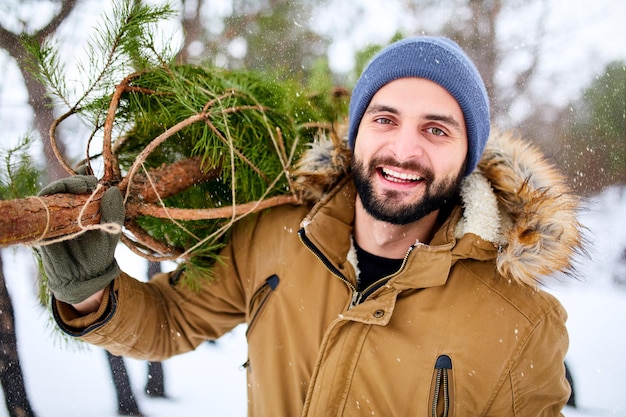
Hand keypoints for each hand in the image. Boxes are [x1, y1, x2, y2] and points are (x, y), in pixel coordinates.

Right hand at [38, 175, 123, 304]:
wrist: (85, 277)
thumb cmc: (99, 253)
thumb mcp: (112, 231)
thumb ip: (114, 211)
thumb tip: (112, 189)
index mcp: (84, 208)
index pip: (81, 187)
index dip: (85, 178)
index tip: (95, 180)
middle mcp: (68, 210)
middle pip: (66, 187)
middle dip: (75, 180)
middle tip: (87, 183)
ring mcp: (54, 217)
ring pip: (52, 194)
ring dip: (63, 186)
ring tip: (79, 187)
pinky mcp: (43, 227)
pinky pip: (40, 209)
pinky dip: (48, 199)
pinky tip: (61, 198)